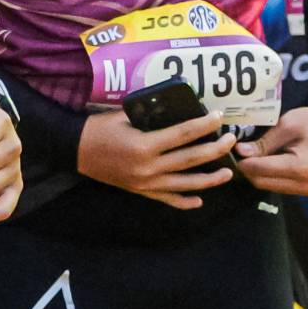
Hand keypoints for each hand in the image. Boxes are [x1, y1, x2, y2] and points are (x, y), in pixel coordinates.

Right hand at [77, 109, 238, 207]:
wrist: (76, 151)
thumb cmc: (99, 129)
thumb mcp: (124, 116)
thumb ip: (151, 115)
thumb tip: (176, 107)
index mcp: (144, 146)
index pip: (182, 134)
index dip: (203, 125)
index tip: (219, 117)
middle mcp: (149, 168)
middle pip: (190, 159)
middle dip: (214, 149)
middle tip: (231, 140)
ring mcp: (147, 184)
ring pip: (185, 183)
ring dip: (209, 179)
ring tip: (227, 172)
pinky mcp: (142, 192)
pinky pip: (168, 199)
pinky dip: (185, 201)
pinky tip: (199, 199)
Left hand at [235, 103, 307, 195]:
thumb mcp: (288, 125)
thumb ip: (264, 142)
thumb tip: (240, 151)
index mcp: (301, 167)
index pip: (260, 170)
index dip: (242, 161)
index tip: (231, 149)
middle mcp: (304, 185)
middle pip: (262, 182)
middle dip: (248, 169)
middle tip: (237, 152)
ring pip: (269, 186)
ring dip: (257, 173)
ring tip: (250, 155)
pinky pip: (280, 185)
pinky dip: (269, 175)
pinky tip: (265, 160)